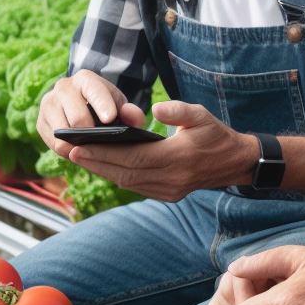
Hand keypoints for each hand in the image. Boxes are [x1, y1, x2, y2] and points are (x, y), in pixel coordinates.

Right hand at [38, 69, 145, 158]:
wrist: (83, 107)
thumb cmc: (107, 107)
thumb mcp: (121, 107)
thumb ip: (131, 112)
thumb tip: (133, 116)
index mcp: (85, 79)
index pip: (93, 90)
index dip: (102, 105)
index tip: (110, 119)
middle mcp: (63, 87)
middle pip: (77, 117)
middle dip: (92, 133)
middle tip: (103, 144)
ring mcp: (48, 104)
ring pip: (63, 133)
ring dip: (79, 145)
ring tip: (93, 150)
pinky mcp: (40, 122)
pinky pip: (54, 144)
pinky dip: (69, 151)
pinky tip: (80, 151)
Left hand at [68, 100, 258, 200]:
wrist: (234, 162)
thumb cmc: (216, 134)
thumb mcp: (201, 115)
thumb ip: (178, 110)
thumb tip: (155, 110)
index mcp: (178, 158)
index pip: (133, 158)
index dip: (104, 153)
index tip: (80, 146)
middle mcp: (172, 179)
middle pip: (124, 173)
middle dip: (95, 163)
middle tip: (70, 151)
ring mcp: (169, 191)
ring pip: (127, 182)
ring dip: (103, 171)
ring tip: (80, 157)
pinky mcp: (168, 195)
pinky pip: (136, 187)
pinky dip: (117, 176)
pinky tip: (102, 165)